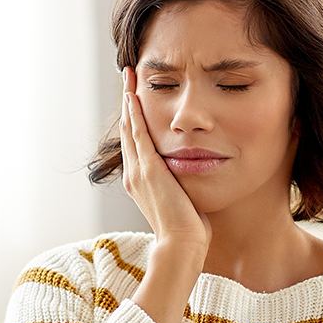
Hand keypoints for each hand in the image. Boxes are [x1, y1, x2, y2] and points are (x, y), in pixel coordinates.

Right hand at [120, 66, 212, 247]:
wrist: (181, 245)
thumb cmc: (188, 230)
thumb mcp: (182, 200)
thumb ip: (182, 184)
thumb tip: (195, 175)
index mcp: (139, 181)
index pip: (135, 142)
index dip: (134, 118)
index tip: (135, 97)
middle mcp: (133, 174)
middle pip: (127, 129)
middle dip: (128, 102)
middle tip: (128, 77)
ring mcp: (138, 171)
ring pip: (130, 127)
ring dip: (129, 100)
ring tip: (129, 77)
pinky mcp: (149, 170)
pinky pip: (138, 134)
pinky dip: (135, 114)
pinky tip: (134, 96)